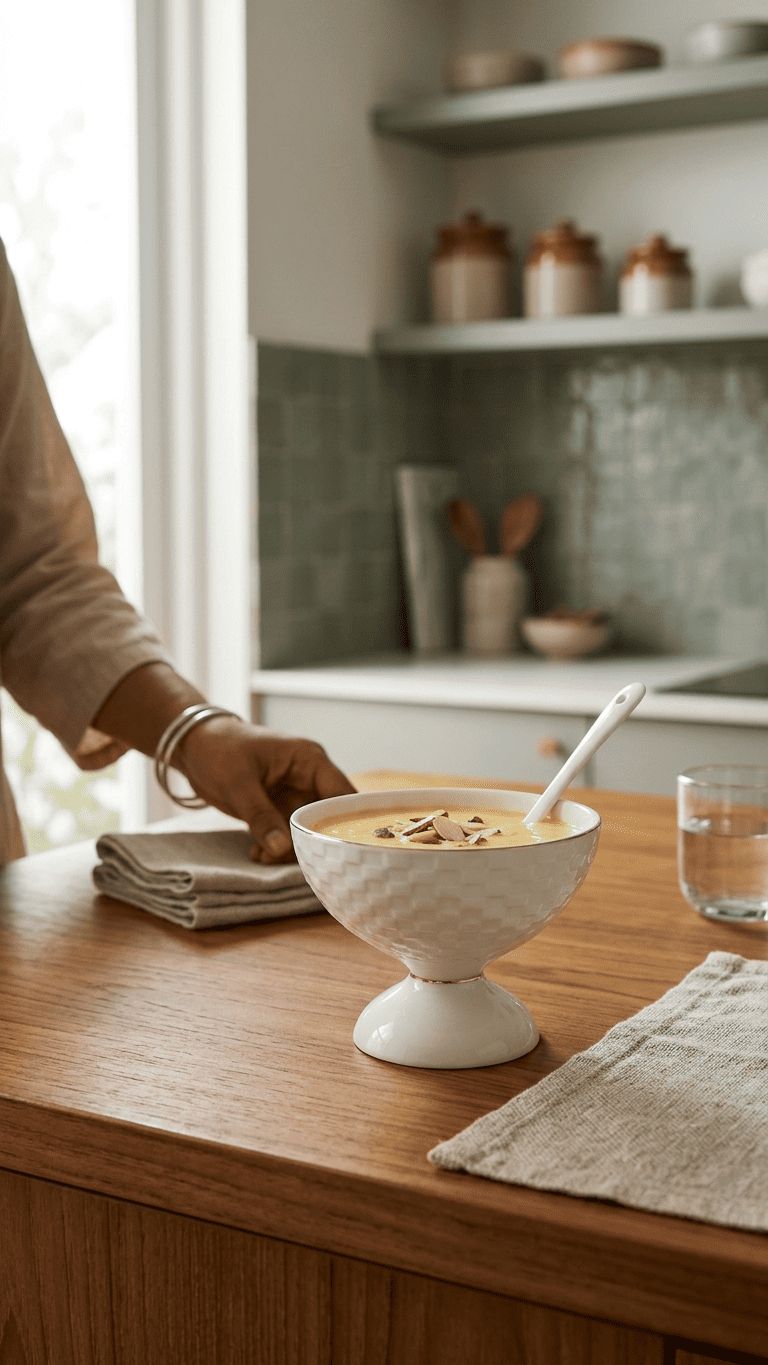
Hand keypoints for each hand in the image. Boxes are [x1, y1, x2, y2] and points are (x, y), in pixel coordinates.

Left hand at [174, 716, 356, 862]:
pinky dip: (275, 847)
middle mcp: (308, 779)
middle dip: (311, 842)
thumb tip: (283, 849)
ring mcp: (293, 795)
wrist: (193, 746)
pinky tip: (257, 854)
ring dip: (289, 848)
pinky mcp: (278, 809)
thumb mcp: (238, 782)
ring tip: (263, 857)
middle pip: (327, 818)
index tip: (338, 850)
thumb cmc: (219, 749)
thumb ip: (261, 815)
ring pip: (306, 831)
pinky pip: (286, 834)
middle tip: (289, 859)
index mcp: (309, 761)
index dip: (346, 822)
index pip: (342, 794)